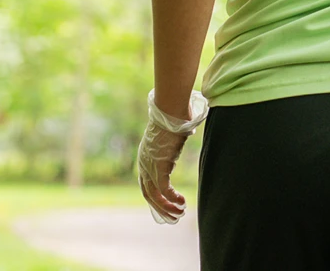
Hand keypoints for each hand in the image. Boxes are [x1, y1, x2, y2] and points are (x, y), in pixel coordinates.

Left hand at [137, 89, 209, 224]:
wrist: (171, 112)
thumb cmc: (174, 118)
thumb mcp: (171, 136)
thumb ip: (174, 143)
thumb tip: (186, 133)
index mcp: (144, 158)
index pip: (146, 184)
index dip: (156, 198)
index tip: (167, 207)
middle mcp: (143, 164)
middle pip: (148, 194)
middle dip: (161, 208)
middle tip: (173, 218)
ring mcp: (149, 166)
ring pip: (155, 196)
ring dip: (167, 208)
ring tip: (179, 214)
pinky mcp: (158, 167)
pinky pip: (164, 190)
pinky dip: (173, 199)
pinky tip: (182, 203)